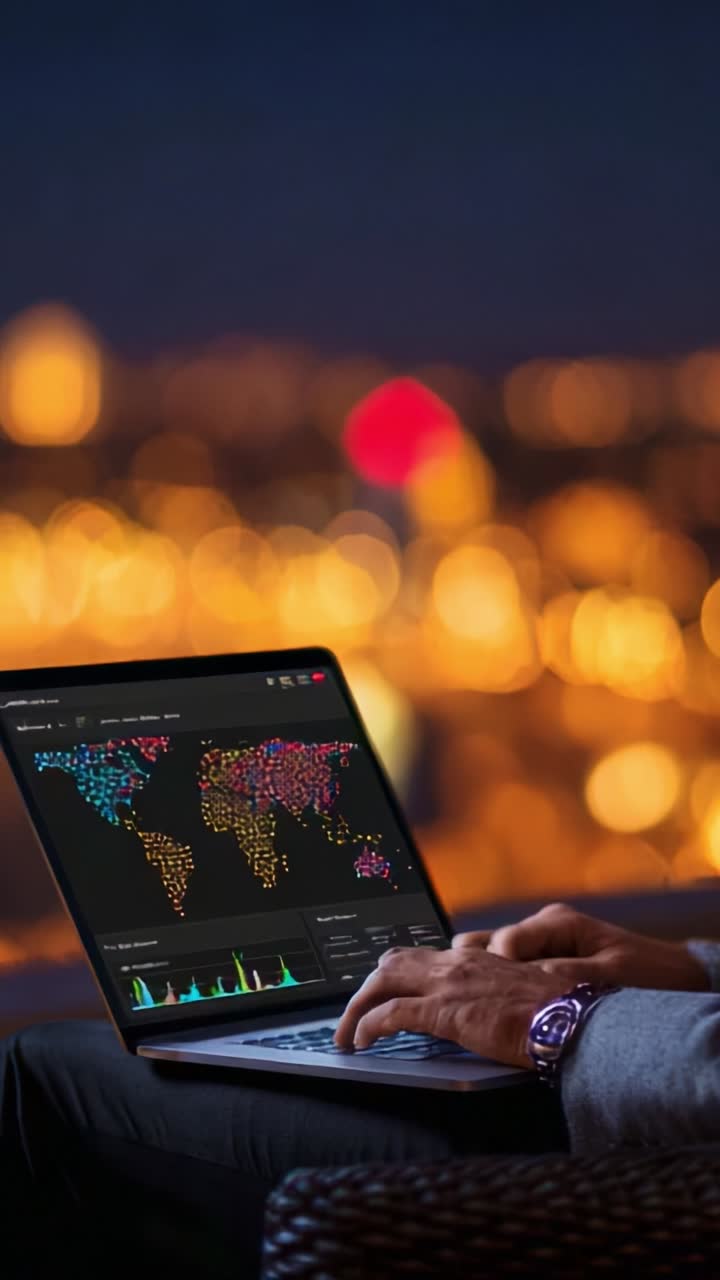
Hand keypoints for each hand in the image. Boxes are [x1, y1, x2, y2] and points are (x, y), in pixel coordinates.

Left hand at [334, 945, 568, 1067]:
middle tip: (353, 1017)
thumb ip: (488, 992)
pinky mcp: (446, 1011)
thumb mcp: (514, 992)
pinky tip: (362, 1042)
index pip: (416, 957)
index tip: (379, 994)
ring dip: (357, 1008)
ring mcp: (448, 985)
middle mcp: (454, 964)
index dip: (392, 975)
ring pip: (382, 982)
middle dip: (365, 990)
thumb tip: (475, 1009)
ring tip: (347, 1035)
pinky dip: (369, 1026)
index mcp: (470, 959)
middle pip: (390, 964)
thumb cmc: (553, 1009)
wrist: (569, 1016)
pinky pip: (391, 1014)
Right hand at [453, 902, 710, 991]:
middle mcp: (541, 929)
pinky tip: (493, 1007)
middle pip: (485, 942)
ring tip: (478, 1006)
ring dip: (479, 978)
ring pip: (485, 955)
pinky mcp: (538, 965)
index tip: (497, 989)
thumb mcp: (610, 974)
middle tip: (472, 999)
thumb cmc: (648, 973)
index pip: (507, 940)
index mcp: (557, 923)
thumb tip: (528, 979)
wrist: (674, 978)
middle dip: (473, 970)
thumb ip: (568, 974)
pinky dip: (492, 986)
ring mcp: (537, 946)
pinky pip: (501, 971)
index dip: (497, 965)